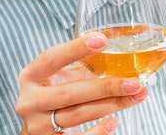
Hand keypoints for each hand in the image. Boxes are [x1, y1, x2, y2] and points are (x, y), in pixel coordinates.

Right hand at [16, 32, 148, 133]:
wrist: (41, 127)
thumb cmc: (57, 94)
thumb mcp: (65, 77)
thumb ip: (87, 64)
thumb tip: (127, 45)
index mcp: (32, 76)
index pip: (51, 59)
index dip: (75, 49)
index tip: (103, 40)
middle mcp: (30, 101)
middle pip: (69, 94)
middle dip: (105, 88)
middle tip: (134, 83)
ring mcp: (37, 125)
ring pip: (76, 115)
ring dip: (110, 105)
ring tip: (135, 97)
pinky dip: (97, 131)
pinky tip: (114, 122)